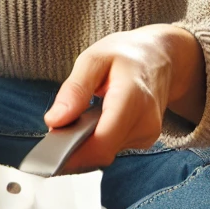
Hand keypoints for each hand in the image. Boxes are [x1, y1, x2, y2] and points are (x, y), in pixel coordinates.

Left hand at [43, 24, 202, 170]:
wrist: (160, 57)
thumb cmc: (127, 55)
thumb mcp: (93, 59)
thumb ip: (74, 90)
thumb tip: (54, 121)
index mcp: (132, 97)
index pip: (102, 142)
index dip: (73, 153)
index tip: (49, 152)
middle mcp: (145, 121)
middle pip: (102, 152)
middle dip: (73, 150)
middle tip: (52, 135)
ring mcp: (148, 133)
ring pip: (105, 153)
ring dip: (84, 145)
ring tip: (73, 122)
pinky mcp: (145, 139)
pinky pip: (112, 148)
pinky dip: (96, 141)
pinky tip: (91, 123)